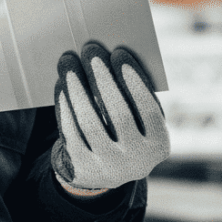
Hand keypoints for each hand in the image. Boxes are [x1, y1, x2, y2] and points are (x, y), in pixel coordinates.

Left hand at [52, 42, 169, 191]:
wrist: (108, 171)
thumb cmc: (128, 130)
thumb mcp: (141, 120)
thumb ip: (136, 96)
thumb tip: (112, 59)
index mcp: (159, 145)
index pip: (148, 110)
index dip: (134, 81)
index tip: (118, 53)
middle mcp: (137, 161)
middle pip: (118, 115)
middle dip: (102, 78)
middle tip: (90, 50)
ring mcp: (109, 167)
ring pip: (90, 123)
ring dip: (77, 88)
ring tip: (68, 61)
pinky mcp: (82, 169)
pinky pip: (71, 133)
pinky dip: (65, 106)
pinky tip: (62, 85)